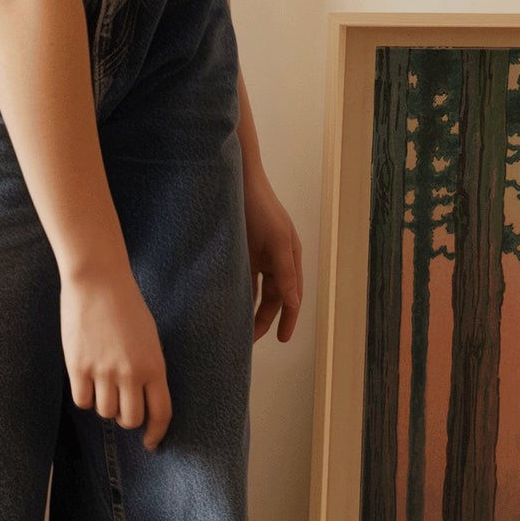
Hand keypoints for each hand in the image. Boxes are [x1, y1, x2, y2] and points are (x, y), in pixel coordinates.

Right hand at [60, 262, 172, 449]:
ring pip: (105, 412)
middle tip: (122, 407)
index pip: (161, 413)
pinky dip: (85, 398)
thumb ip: (149, 371)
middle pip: (130, 419)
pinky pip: (82, 402)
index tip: (150, 442)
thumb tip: (144, 401)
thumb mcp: (150, 341)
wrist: (98, 282)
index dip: (156, 433)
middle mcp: (131, 373)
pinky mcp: (78, 367)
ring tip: (103, 384)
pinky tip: (87, 382)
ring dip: (105, 405)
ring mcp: (103, 371)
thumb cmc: (127, 308)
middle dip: (127, 419)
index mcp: (155, 367)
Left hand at [243, 161, 302, 343]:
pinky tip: (226, 306)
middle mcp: (275, 260)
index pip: (292, 296)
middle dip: (264, 319)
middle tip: (248, 341)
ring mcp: (255, 256)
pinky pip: (238, 279)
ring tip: (237, 330)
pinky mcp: (238, 252)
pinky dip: (235, 294)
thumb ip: (285, 273)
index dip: (288, 319)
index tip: (282, 340)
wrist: (236, 180)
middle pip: (272, 298)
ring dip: (248, 309)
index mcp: (290, 258)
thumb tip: (294, 303)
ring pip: (254, 291)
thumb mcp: (277, 241)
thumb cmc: (259, 207)